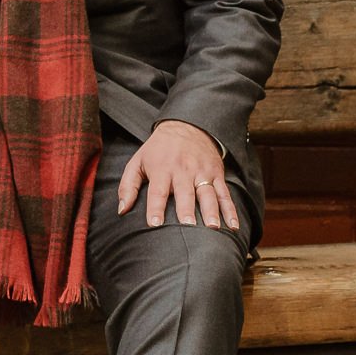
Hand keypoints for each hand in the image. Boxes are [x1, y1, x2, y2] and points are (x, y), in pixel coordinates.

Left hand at [116, 119, 237, 230]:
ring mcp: (202, 173)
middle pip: (185, 194)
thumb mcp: (137, 162)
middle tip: (188, 227)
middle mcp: (183, 171)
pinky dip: (230, 209)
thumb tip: (122, 210)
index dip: (156, 208)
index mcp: (162, 169)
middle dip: (186, 210)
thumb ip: (127, 186)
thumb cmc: (157, 150)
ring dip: (211, 211)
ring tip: (213, 228)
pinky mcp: (216, 174)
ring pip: (208, 194)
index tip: (155, 224)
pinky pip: (224, 194)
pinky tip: (233, 225)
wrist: (186, 126)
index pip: (157, 191)